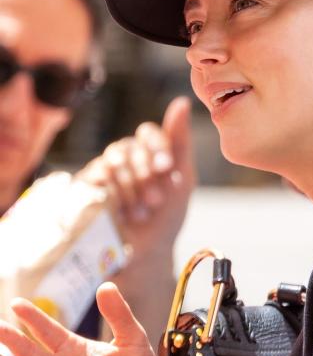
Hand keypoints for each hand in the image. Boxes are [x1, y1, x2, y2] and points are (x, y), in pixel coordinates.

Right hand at [76, 96, 194, 266]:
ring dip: (131, 189)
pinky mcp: (86, 189)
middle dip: (145, 173)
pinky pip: (95, 180)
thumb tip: (182, 101)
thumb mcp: (182, 180)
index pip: (148, 133)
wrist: (145, 254)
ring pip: (112, 163)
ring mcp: (103, 172)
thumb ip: (181, 142)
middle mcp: (124, 157)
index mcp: (147, 151)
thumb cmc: (166, 217)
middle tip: (156, 200)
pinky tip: (124, 214)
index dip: (156, 147)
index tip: (165, 166)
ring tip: (143, 213)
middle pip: (128, 147)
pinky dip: (114, 196)